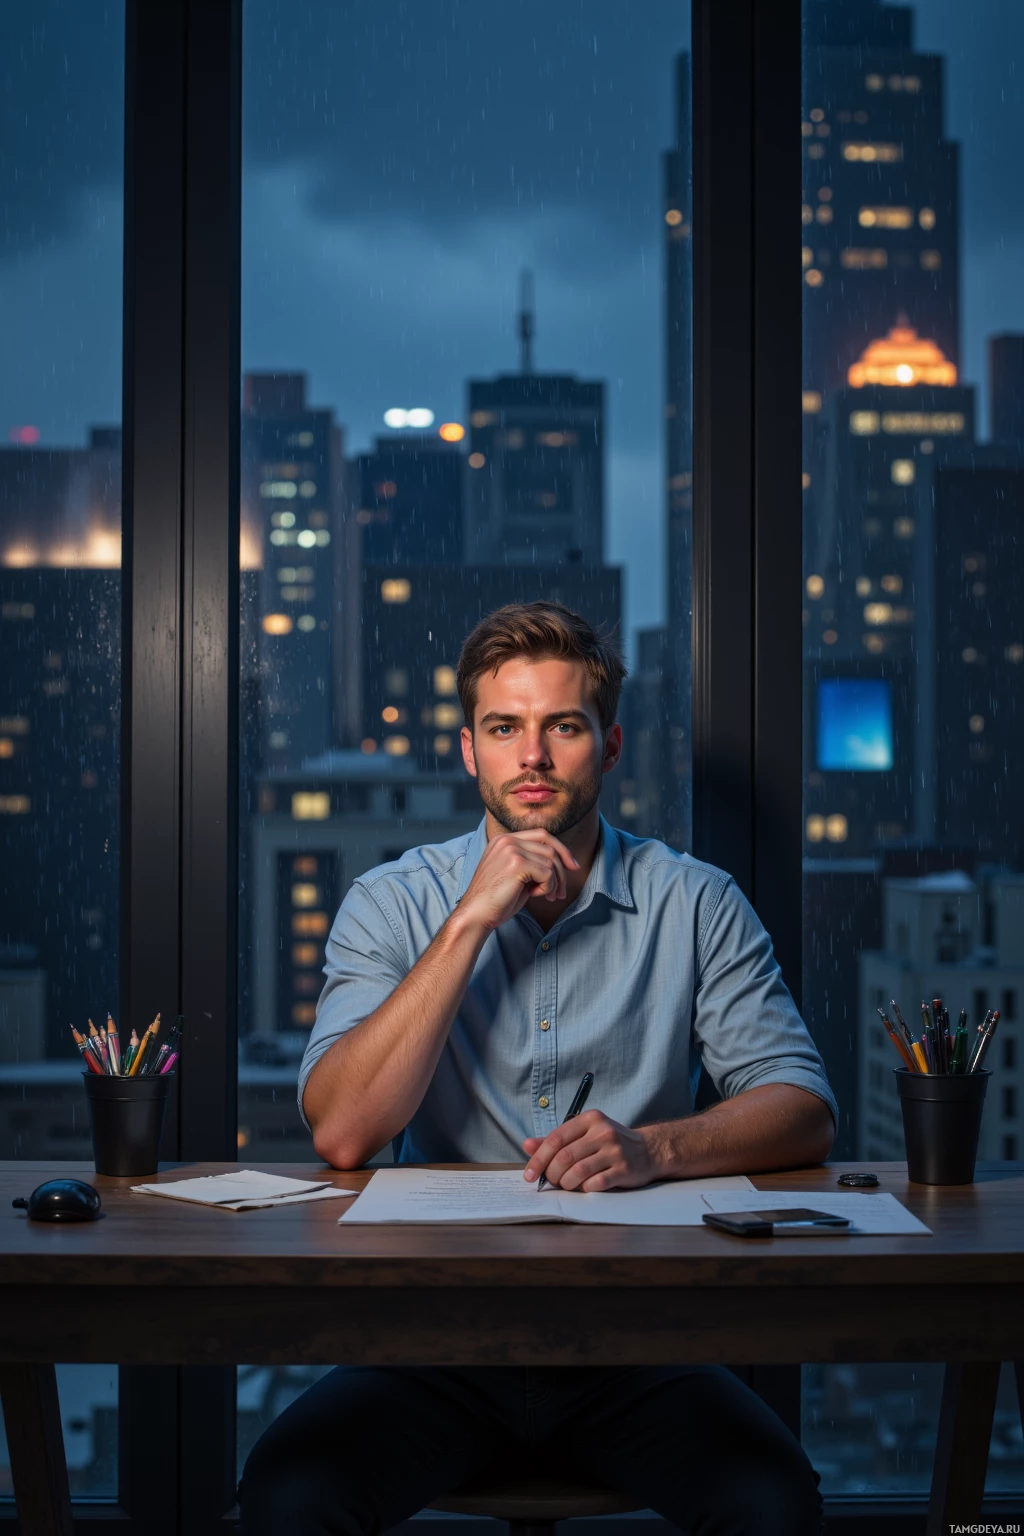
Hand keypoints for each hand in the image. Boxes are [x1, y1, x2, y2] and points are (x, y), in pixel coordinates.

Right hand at [456, 830, 579, 932]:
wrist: (476, 914)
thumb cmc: (496, 900)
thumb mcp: (516, 875)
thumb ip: (532, 863)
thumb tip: (561, 864)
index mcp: (504, 840)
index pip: (542, 835)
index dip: (561, 849)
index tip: (572, 866)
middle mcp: (507, 840)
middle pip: (549, 847)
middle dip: (562, 870)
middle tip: (562, 892)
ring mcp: (511, 850)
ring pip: (550, 861)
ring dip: (553, 882)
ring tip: (546, 896)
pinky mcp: (517, 863)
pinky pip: (547, 873)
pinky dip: (547, 887)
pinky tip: (535, 895)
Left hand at [521, 1111, 664, 1192]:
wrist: (648, 1151)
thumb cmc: (610, 1144)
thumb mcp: (585, 1134)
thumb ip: (556, 1140)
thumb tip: (527, 1145)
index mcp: (590, 1119)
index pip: (556, 1138)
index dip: (539, 1158)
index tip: (529, 1174)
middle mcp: (603, 1132)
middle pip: (565, 1156)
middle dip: (552, 1174)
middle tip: (551, 1181)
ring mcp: (615, 1151)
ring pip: (578, 1172)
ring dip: (566, 1183)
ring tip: (566, 1185)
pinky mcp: (624, 1170)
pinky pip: (596, 1183)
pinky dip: (584, 1189)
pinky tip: (584, 1187)